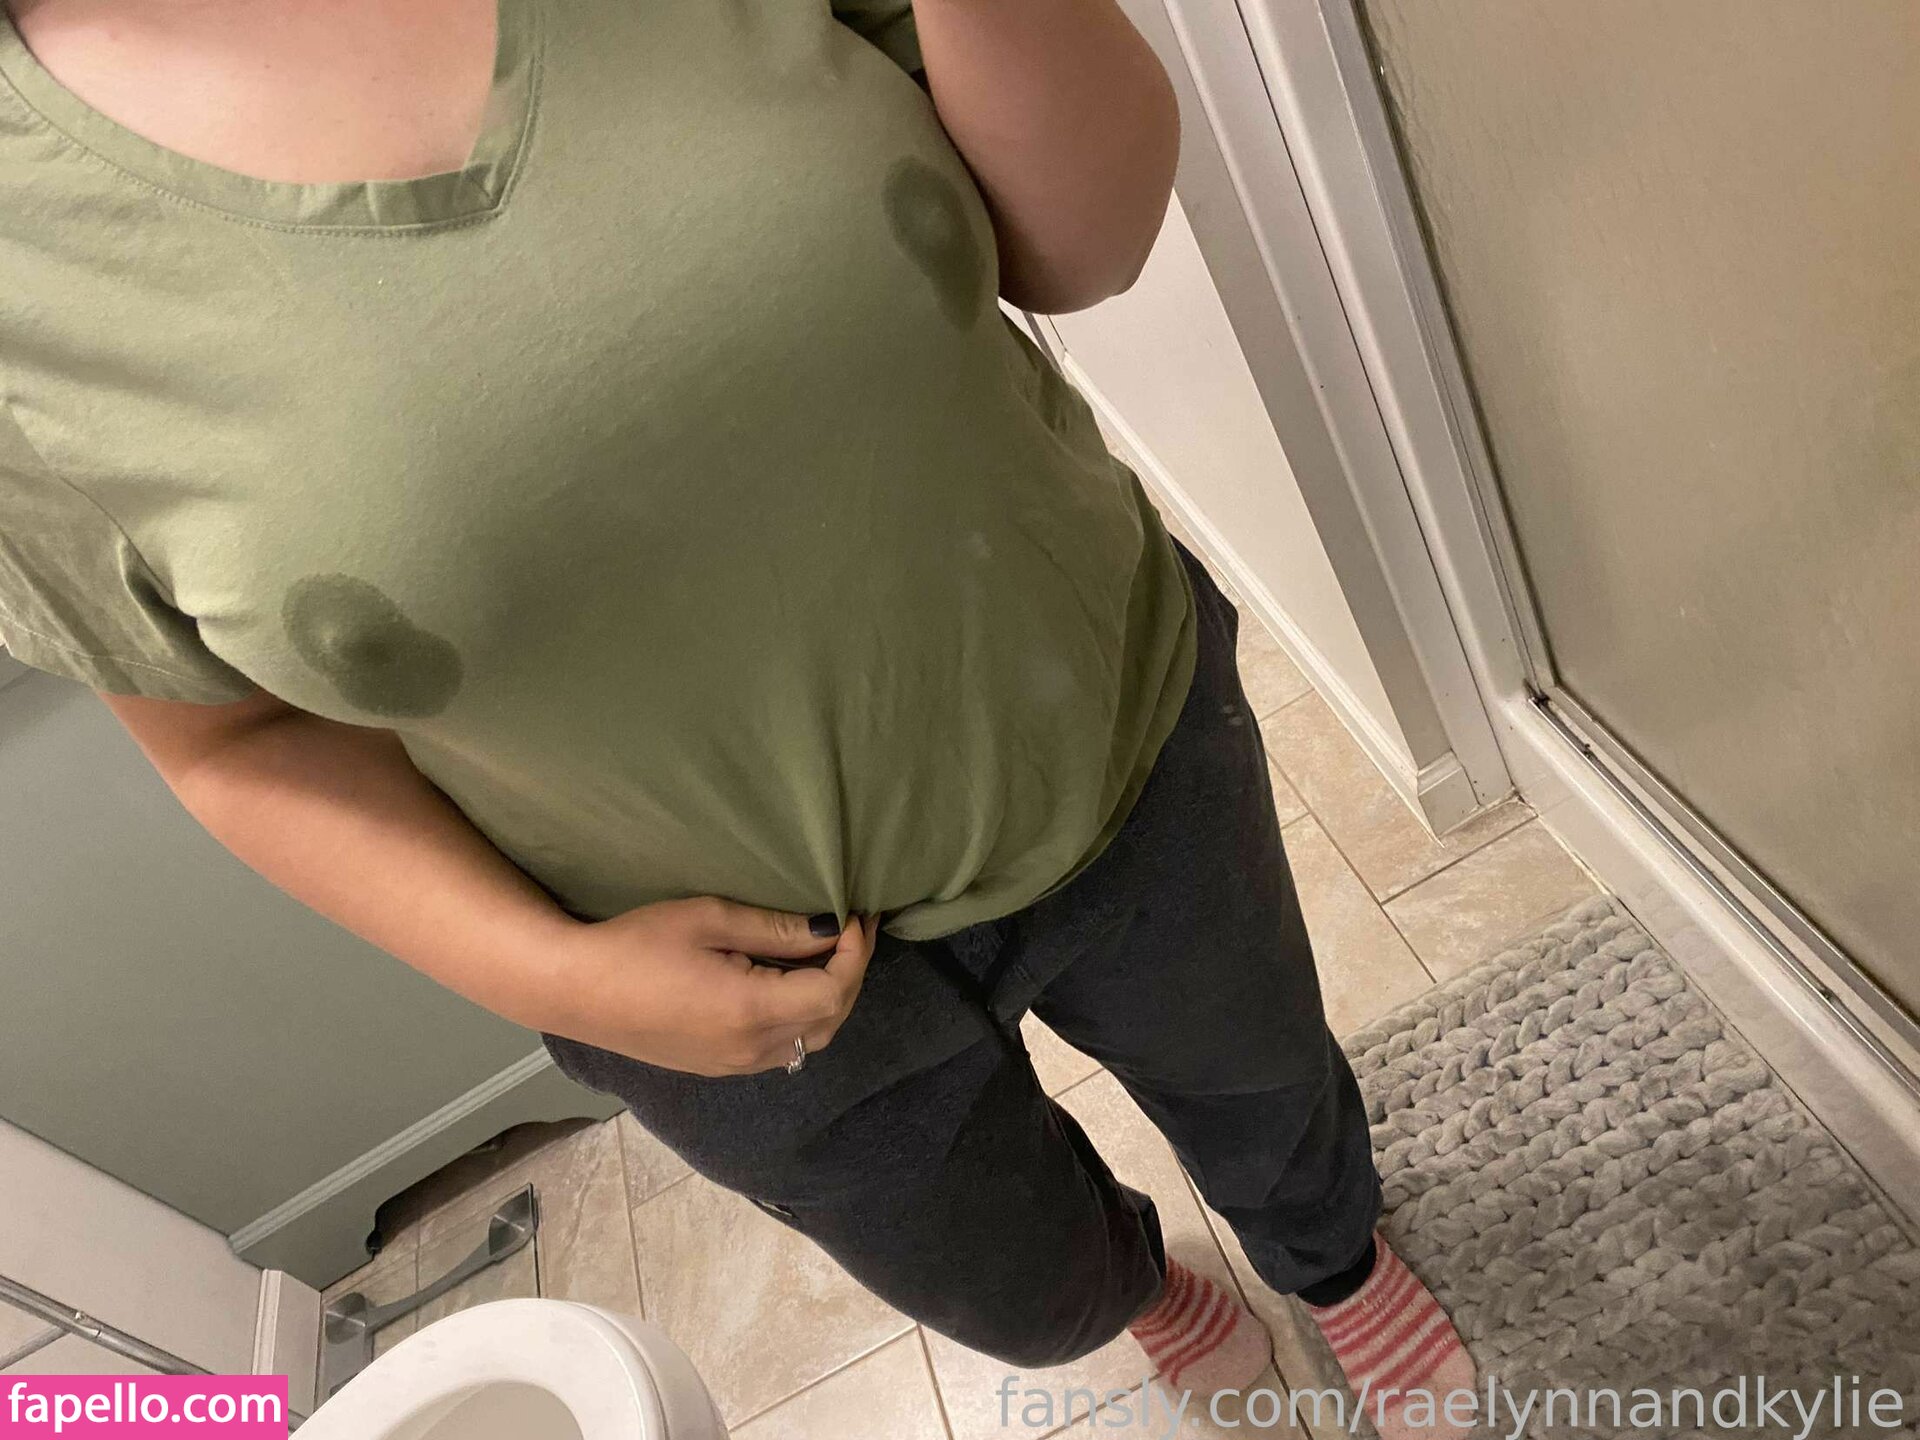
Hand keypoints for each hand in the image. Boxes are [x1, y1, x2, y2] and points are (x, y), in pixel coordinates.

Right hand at [551, 897, 878, 1075]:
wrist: (574, 989)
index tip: (856, 916)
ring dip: (829, 999)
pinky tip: (791, 982)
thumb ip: (777, 929)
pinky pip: (781, 1049)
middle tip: (854, 930)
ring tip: (829, 953)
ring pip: (810, 1041)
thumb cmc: (636, 944)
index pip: (833, 991)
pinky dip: (802, 1018)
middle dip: (850, 974)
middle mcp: (750, 1049)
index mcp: (752, 1011)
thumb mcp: (710, 920)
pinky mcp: (716, 1067)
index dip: (855, 954)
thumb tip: (831, 927)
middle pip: (830, 1020)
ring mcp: (732, 1065)